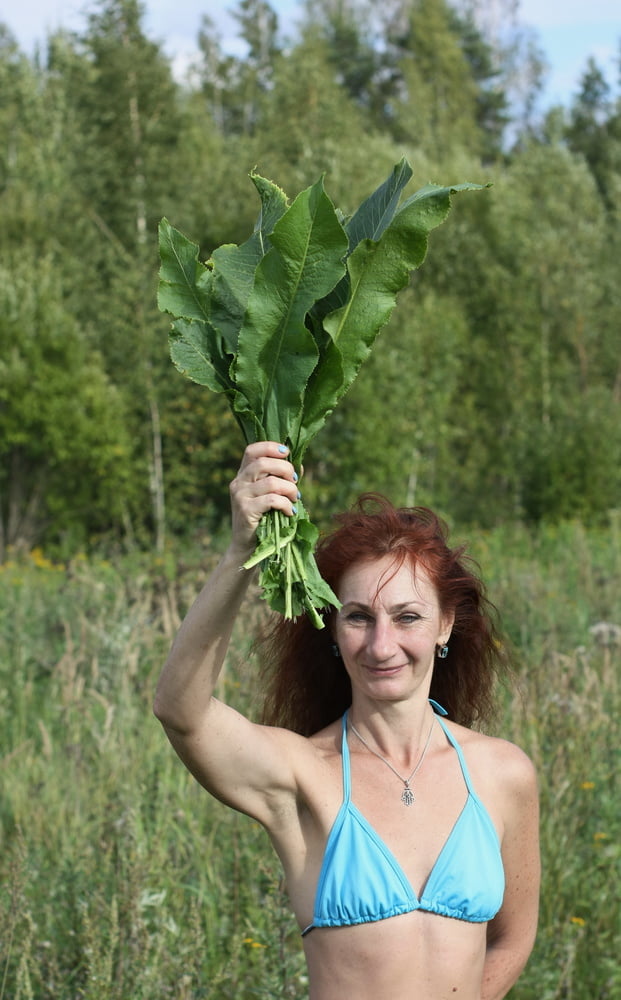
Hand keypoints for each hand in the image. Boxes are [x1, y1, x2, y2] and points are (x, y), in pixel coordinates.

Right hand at [229, 442, 299, 558]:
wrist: (247, 547)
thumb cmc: (264, 519)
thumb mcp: (271, 495)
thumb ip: (282, 479)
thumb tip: (299, 464)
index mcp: (243, 474)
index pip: (251, 450)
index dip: (270, 447)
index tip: (287, 453)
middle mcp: (238, 482)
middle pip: (263, 462)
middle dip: (286, 469)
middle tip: (295, 482)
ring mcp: (240, 496)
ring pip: (271, 482)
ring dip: (290, 490)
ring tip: (295, 499)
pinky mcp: (246, 510)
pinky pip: (272, 500)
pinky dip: (286, 504)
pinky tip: (290, 511)